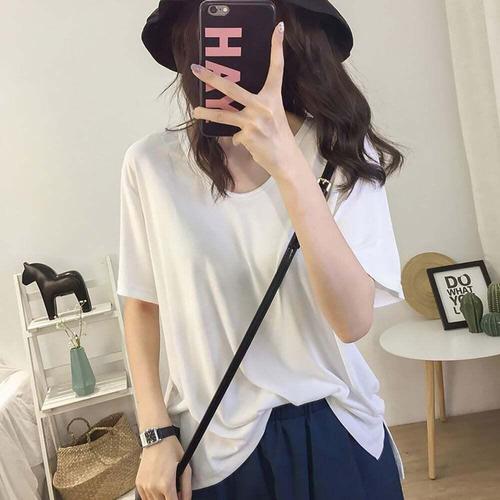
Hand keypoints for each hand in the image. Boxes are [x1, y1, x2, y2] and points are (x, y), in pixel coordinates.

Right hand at [136, 437, 191, 499]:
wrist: (156, 438)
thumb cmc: (171, 450)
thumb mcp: (185, 467)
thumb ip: (187, 487)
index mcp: (166, 484)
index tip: (180, 497)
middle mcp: (153, 488)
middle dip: (170, 499)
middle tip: (175, 492)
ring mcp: (144, 486)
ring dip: (161, 499)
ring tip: (166, 489)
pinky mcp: (138, 483)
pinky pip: (145, 498)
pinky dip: (152, 496)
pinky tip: (158, 487)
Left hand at [191, 21, 300, 180]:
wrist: (286, 160)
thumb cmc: (278, 137)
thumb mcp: (273, 116)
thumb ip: (257, 107)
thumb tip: (234, 108)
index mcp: (273, 97)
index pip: (276, 68)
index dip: (277, 47)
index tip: (279, 28)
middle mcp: (263, 105)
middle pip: (232, 88)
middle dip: (211, 78)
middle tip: (196, 69)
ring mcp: (254, 121)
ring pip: (222, 115)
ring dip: (206, 114)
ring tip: (196, 112)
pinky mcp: (247, 135)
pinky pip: (234, 136)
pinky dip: (238, 140)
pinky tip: (249, 144)